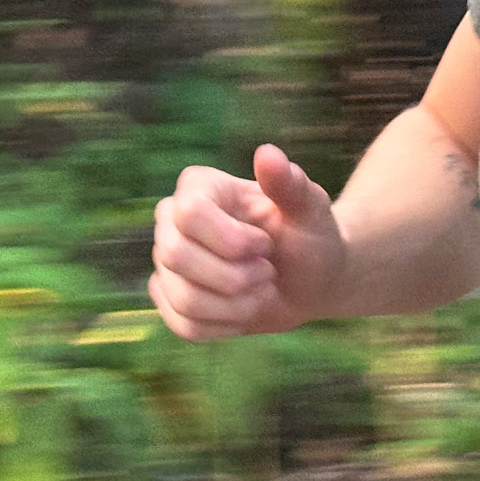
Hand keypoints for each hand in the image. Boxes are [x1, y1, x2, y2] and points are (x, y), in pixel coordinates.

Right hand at [148, 143, 347, 339]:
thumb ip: (290, 184)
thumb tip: (268, 154)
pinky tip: (246, 309)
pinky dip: (225, 326)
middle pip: (174, 255)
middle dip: (234, 276)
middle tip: (267, 273)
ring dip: (236, 306)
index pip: (190, 214)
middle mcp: (172, 219)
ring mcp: (167, 261)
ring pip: (182, 297)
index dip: (233, 241)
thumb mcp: (311, 211)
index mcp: (200, 187)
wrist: (312, 280)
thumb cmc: (311, 238)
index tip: (266, 245)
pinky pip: (184, 325)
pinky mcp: (170, 298)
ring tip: (262, 291)